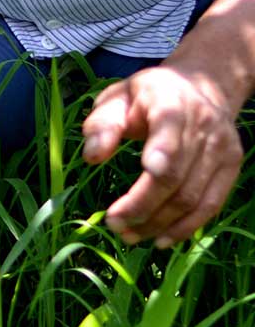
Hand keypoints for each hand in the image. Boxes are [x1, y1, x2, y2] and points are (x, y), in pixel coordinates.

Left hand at [82, 63, 243, 246]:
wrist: (200, 87)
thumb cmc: (147, 96)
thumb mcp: (117, 97)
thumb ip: (103, 124)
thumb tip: (93, 157)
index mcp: (171, 103)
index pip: (169, 132)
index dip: (161, 155)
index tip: (145, 174)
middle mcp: (204, 127)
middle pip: (176, 177)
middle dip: (143, 205)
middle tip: (113, 224)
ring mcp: (223, 150)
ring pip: (193, 197)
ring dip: (160, 223)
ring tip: (129, 236)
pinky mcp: (232, 168)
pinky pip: (210, 205)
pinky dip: (186, 227)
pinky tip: (161, 239)